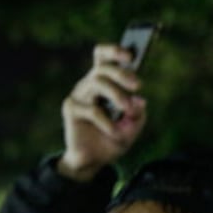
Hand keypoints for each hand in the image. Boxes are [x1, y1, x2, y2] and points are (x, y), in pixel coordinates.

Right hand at [57, 43, 148, 181]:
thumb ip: (138, 115)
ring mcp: (79, 95)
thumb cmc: (112, 139)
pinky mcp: (71, 109)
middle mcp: (90, 85)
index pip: (104, 57)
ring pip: (97, 83)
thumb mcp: (132, 128)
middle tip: (137, 85)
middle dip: (121, 73)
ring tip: (127, 109)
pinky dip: (107, 122)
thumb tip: (140, 101)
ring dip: (116, 94)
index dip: (115, 51)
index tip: (132, 55)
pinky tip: (115, 133)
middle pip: (102, 67)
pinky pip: (92, 110)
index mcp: (104, 83)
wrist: (93, 161)